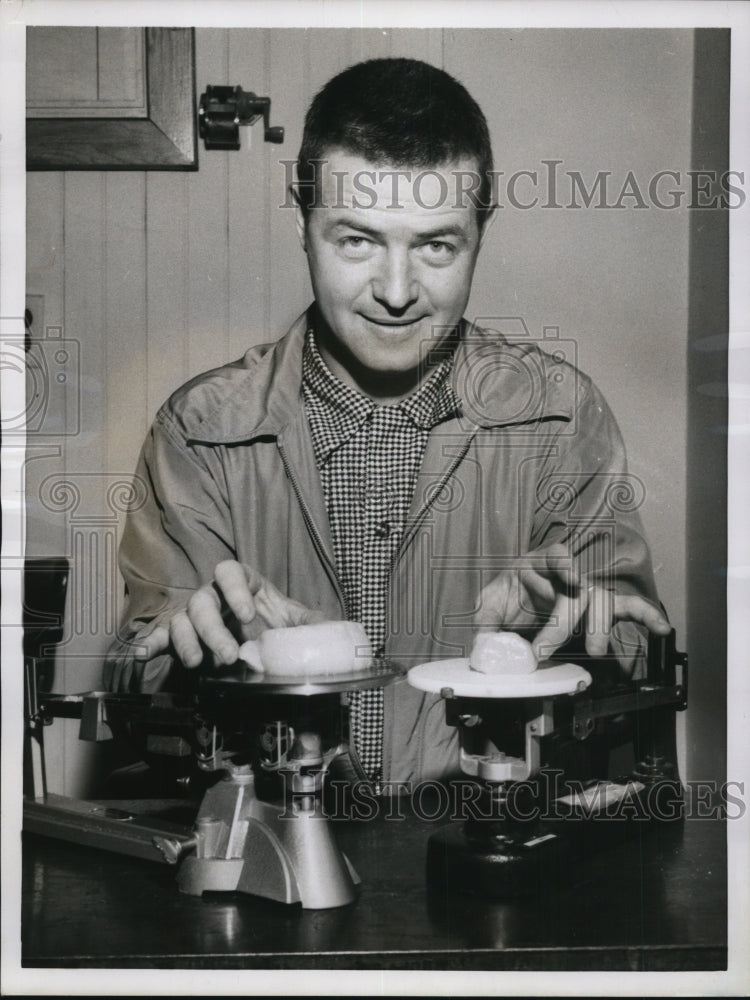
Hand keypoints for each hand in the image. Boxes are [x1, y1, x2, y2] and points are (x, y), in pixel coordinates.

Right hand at [133, 561, 325, 667]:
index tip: (247, 614)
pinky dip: (151, 643)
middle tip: (229, 656)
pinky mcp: (184, 638)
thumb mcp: (299, 621)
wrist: (267, 645)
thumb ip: (312, 622)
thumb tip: (330, 631)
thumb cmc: (279, 624)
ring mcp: (196, 616)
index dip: (234, 590)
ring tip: (199, 664)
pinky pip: (163, 636)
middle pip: (203, 601)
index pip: (230, 572)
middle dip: (213, 630)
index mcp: (243, 583)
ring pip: (182, 620)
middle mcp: (214, 596)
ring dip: (188, 642)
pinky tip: (143, 653)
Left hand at [473, 543, 669, 659]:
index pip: (555, 554)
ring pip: (603, 602)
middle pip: (577, 592)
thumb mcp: (490, 605)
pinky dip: (647, 616)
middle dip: (562, 624)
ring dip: (598, 628)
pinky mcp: (600, 609)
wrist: (517, 606)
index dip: (565, 564)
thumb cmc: (508, 597)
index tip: (572, 577)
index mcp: (538, 562)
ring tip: (594, 651)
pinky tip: (661, 628)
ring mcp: (587, 590)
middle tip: (542, 650)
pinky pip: (628, 608)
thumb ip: (486, 623)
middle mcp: (567, 573)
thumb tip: (486, 648)